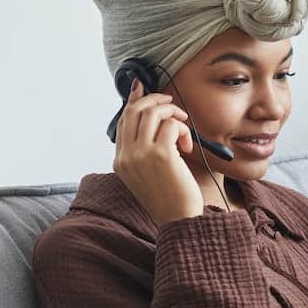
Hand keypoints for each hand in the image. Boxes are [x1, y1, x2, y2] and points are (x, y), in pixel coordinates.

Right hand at [112, 77, 204, 227]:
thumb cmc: (169, 198)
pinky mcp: (161, 154)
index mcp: (120, 161)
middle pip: (135, 111)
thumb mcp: (148, 173)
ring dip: (172, 113)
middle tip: (171, 104)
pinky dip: (183, 129)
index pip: (123, 121)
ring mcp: (140, 155)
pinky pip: (171, 125)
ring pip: (152, 112)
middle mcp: (126, 156)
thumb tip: (153, 117)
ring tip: (184, 127)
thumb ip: (145, 149)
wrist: (179, 220)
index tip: (142, 88)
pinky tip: (188, 146)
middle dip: (155, 100)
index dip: (134, 101)